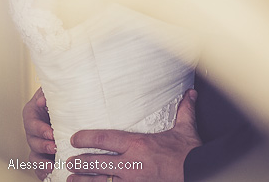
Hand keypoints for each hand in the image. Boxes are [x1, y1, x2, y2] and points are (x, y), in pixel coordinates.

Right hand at [23, 87, 56, 179]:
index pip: (31, 123)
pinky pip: (39, 167)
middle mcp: (33, 131)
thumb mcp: (53, 93)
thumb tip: (43, 101)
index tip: (51, 133)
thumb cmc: (59, 99)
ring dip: (42, 162)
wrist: (66, 107)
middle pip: (32, 141)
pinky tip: (52, 174)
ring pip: (34, 156)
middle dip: (43, 146)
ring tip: (52, 166)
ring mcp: (37, 144)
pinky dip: (43, 172)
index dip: (40, 130)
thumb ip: (48, 94)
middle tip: (55, 148)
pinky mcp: (44, 156)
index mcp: (32, 114)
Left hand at [65, 89, 199, 181]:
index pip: (105, 139)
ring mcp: (133, 181)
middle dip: (81, 162)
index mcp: (138, 144)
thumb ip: (183, 111)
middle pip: (97, 162)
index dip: (86, 138)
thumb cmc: (189, 154)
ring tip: (71, 178)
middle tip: (69, 160)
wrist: (199, 173)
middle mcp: (131, 163)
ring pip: (101, 181)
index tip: (75, 138)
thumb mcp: (185, 130)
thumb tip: (190, 94)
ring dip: (84, 180)